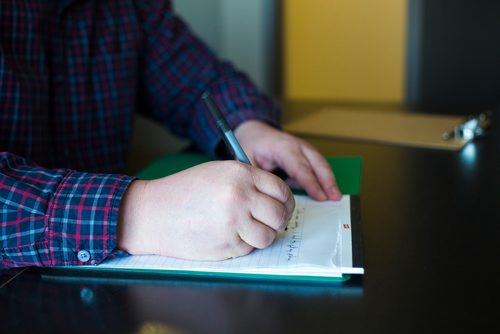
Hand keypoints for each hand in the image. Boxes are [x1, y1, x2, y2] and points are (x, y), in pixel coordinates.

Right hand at [117, 161, 294, 259]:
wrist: (153, 213)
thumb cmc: (184, 191)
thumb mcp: (218, 172)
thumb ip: (248, 181)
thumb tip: (276, 198)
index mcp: (241, 174)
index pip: (282, 190)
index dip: (285, 201)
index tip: (281, 207)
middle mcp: (240, 196)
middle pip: (280, 215)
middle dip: (278, 220)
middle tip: (268, 221)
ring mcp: (234, 222)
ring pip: (268, 236)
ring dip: (262, 236)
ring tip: (247, 230)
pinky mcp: (226, 245)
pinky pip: (249, 248)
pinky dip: (243, 245)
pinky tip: (227, 235)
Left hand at [234, 120, 341, 200]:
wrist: (255, 133)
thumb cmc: (252, 146)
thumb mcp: (247, 160)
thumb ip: (258, 176)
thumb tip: (268, 195)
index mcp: (282, 147)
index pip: (299, 167)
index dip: (310, 183)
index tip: (320, 196)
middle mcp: (297, 146)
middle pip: (317, 163)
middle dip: (327, 181)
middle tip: (335, 198)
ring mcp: (305, 149)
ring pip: (322, 164)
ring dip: (330, 181)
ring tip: (336, 197)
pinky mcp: (307, 155)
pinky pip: (319, 167)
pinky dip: (325, 178)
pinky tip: (329, 192)